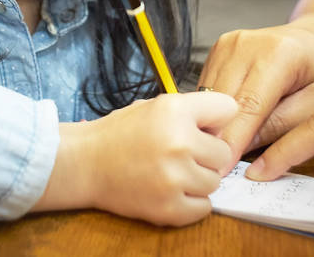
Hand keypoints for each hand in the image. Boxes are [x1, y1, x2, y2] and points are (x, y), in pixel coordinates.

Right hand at [45, 91, 235, 225]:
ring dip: (198, 179)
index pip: (229, 109)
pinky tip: (171, 190)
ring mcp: (175, 178)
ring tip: (172, 172)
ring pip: (214, 182)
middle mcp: (179, 142)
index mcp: (175, 110)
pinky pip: (204, 207)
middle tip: (182, 154)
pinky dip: (191, 202)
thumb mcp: (155, 106)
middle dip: (206, 154)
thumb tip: (222, 127)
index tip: (203, 127)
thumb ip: (191, 111)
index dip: (215, 119)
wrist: (85, 163)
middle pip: (224, 153)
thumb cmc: (119, 133)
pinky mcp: (169, 208)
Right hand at [197, 13, 313, 170]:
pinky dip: (212, 108)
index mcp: (278, 54)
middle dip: (218, 135)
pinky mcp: (218, 48)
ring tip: (221, 147)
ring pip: (207, 95)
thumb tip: (240, 150)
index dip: (233, 141)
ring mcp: (228, 43)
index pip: (248, 106)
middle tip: (217, 168)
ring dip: (211, 122)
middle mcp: (246, 43)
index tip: (221, 170)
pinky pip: (206, 87)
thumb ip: (281, 127)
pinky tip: (225, 122)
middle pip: (221, 100)